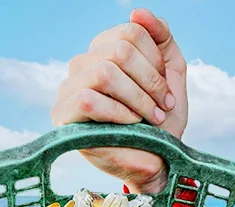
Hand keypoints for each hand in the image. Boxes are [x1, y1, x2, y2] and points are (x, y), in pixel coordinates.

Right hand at [51, 8, 187, 193]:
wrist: (159, 163)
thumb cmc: (162, 122)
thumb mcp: (171, 74)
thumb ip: (161, 39)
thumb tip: (138, 11)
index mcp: (105, 51)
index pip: (131, 31)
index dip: (156, 60)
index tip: (166, 91)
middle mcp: (82, 65)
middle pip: (119, 50)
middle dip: (150, 81)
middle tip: (162, 106)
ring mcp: (68, 89)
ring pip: (104, 72)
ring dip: (138, 98)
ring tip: (150, 118)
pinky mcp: (63, 116)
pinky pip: (88, 99)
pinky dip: (119, 112)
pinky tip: (130, 125)